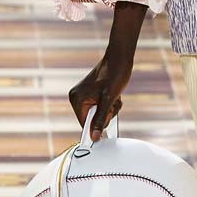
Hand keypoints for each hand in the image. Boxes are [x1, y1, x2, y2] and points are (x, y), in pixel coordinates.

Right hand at [68, 0, 145, 141]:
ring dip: (110, 109)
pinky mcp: (91, 93)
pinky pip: (100, 107)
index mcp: (77, 99)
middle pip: (92, 120)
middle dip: (106, 114)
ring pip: (98, 114)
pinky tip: (114, 95)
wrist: (120, 58)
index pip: (84, 124)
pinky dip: (109, 104)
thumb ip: (100, 120)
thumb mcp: (109, 100)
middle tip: (113, 103)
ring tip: (114, 97)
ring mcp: (84, 95)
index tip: (108, 124)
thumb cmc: (114, 75)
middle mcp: (77, 97)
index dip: (97, 127)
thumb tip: (94, 137)